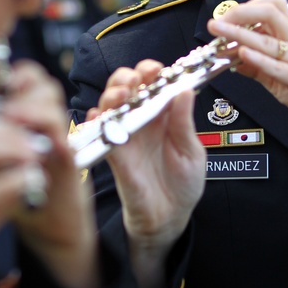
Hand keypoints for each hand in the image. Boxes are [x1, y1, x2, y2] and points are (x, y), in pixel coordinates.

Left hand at [0, 60, 99, 287]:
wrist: (53, 230)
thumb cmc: (29, 195)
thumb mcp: (10, 160)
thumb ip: (2, 137)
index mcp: (37, 123)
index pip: (35, 85)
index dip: (22, 76)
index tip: (4, 81)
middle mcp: (53, 129)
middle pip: (47, 90)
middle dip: (26, 89)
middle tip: (7, 103)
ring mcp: (63, 146)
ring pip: (54, 111)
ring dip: (31, 109)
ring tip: (11, 116)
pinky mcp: (69, 168)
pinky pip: (61, 142)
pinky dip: (45, 136)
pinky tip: (28, 138)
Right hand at [89, 60, 205, 287]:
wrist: (170, 217)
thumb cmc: (184, 184)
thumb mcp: (192, 152)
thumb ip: (184, 123)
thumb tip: (184, 91)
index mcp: (164, 114)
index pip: (154, 83)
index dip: (152, 71)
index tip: (157, 70)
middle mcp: (143, 120)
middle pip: (128, 86)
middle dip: (128, 77)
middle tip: (136, 81)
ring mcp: (126, 134)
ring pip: (110, 104)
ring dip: (112, 93)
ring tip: (123, 95)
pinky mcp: (113, 152)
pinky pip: (99, 132)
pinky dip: (95, 121)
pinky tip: (99, 116)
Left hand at [206, 0, 287, 149]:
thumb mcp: (283, 79)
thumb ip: (259, 69)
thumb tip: (235, 61)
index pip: (270, 10)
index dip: (245, 9)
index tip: (225, 19)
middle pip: (269, 12)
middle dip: (239, 13)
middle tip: (218, 20)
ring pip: (267, 39)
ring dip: (239, 33)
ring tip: (218, 30)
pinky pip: (279, 66)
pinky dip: (259, 59)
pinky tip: (243, 54)